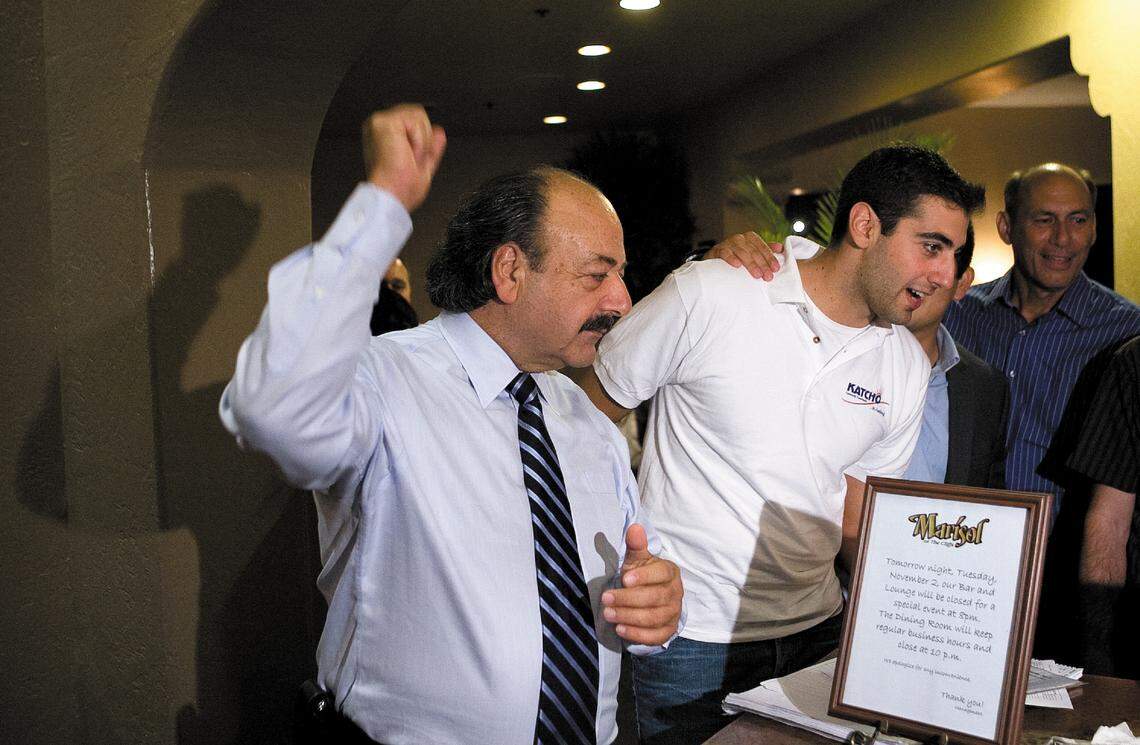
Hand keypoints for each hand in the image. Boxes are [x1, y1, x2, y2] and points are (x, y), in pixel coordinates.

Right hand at [362, 104, 446, 211]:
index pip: (413, 121)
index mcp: (385, 136)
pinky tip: (407, 153)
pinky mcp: (384, 121)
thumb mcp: (423, 165)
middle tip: (412, 160)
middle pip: (418, 114)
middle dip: (424, 139)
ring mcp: (380, 122)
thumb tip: (439, 133)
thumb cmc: (400, 188)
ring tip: (409, 157)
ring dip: (421, 142)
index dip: (423, 139)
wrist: (392, 195)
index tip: (414, 160)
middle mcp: (380, 126)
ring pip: (419, 115)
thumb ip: (432, 147)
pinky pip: (416, 121)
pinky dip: (418, 141)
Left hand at [601, 524, 682, 644]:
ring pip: (653, 618)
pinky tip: (620, 629)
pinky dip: (637, 634)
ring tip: (608, 614)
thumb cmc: (642, 576)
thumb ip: (636, 546)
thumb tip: (634, 527)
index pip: (661, 573)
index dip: (644, 577)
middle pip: (655, 598)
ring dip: (629, 617)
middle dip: (628, 599)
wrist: (652, 599)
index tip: (624, 579)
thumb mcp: (638, 560)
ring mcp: (674, 613)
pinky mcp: (668, 631)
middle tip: (605, 598)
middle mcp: (676, 593)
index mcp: (670, 572)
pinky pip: (655, 636)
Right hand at [704, 232, 783, 279]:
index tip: (775, 269)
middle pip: (753, 250)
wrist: (714, 261)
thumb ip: (765, 250)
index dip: (770, 258)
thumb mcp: (751, 253)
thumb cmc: (736, 257)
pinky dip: (731, 258)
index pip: (762, 246)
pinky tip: (737, 265)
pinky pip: (725, 253)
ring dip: (750, 263)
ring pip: (741, 251)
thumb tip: (781, 248)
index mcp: (750, 237)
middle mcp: (739, 238)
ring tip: (757, 275)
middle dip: (762, 264)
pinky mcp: (717, 250)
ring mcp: (728, 243)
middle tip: (768, 277)